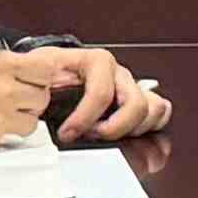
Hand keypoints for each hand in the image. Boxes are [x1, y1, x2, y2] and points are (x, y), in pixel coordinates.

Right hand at [0, 36, 54, 153]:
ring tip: (3, 111)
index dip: (45, 71)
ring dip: (22, 116)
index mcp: (0, 66)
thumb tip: (3, 50)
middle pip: (43, 97)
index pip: (46, 68)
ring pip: (32, 121)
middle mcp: (6, 92)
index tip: (38, 73)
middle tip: (19, 93)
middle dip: (34, 95)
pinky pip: (10, 138)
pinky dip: (3, 132)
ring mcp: (0, 118)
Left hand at [18, 44, 166, 144]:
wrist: (46, 69)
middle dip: (114, 128)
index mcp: (95, 61)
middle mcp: (117, 72)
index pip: (101, 92)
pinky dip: (149, 126)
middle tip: (92, 136)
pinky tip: (127, 133)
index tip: (67, 133)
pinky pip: (160, 111)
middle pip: (136, 104)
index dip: (84, 118)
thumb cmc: (45, 71)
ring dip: (134, 128)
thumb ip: (40, 92)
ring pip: (154, 108)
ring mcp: (130, 85)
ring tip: (109, 135)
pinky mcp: (136, 98)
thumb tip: (38, 114)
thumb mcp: (36, 75)